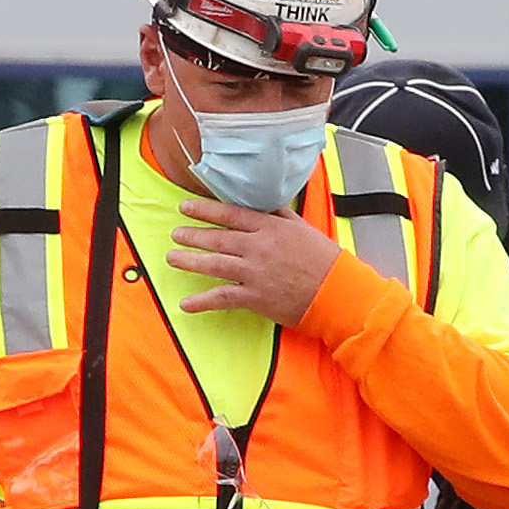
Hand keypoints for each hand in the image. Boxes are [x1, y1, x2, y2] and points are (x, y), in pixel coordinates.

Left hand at [163, 196, 341, 324]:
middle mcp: (258, 248)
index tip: (186, 208)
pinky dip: (202, 302)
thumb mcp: (302, 228)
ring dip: (190, 261)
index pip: (230, 215)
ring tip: (172, 258)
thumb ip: (279, 215)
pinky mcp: (254, 297)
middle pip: (217, 239)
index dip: (205, 210)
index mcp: (270, 228)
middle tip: (175, 233)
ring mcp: (254, 273)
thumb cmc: (324, 261)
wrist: (336, 292)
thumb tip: (262, 203)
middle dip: (192, 235)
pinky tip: (186, 304)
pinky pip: (222, 298)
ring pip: (214, 264)